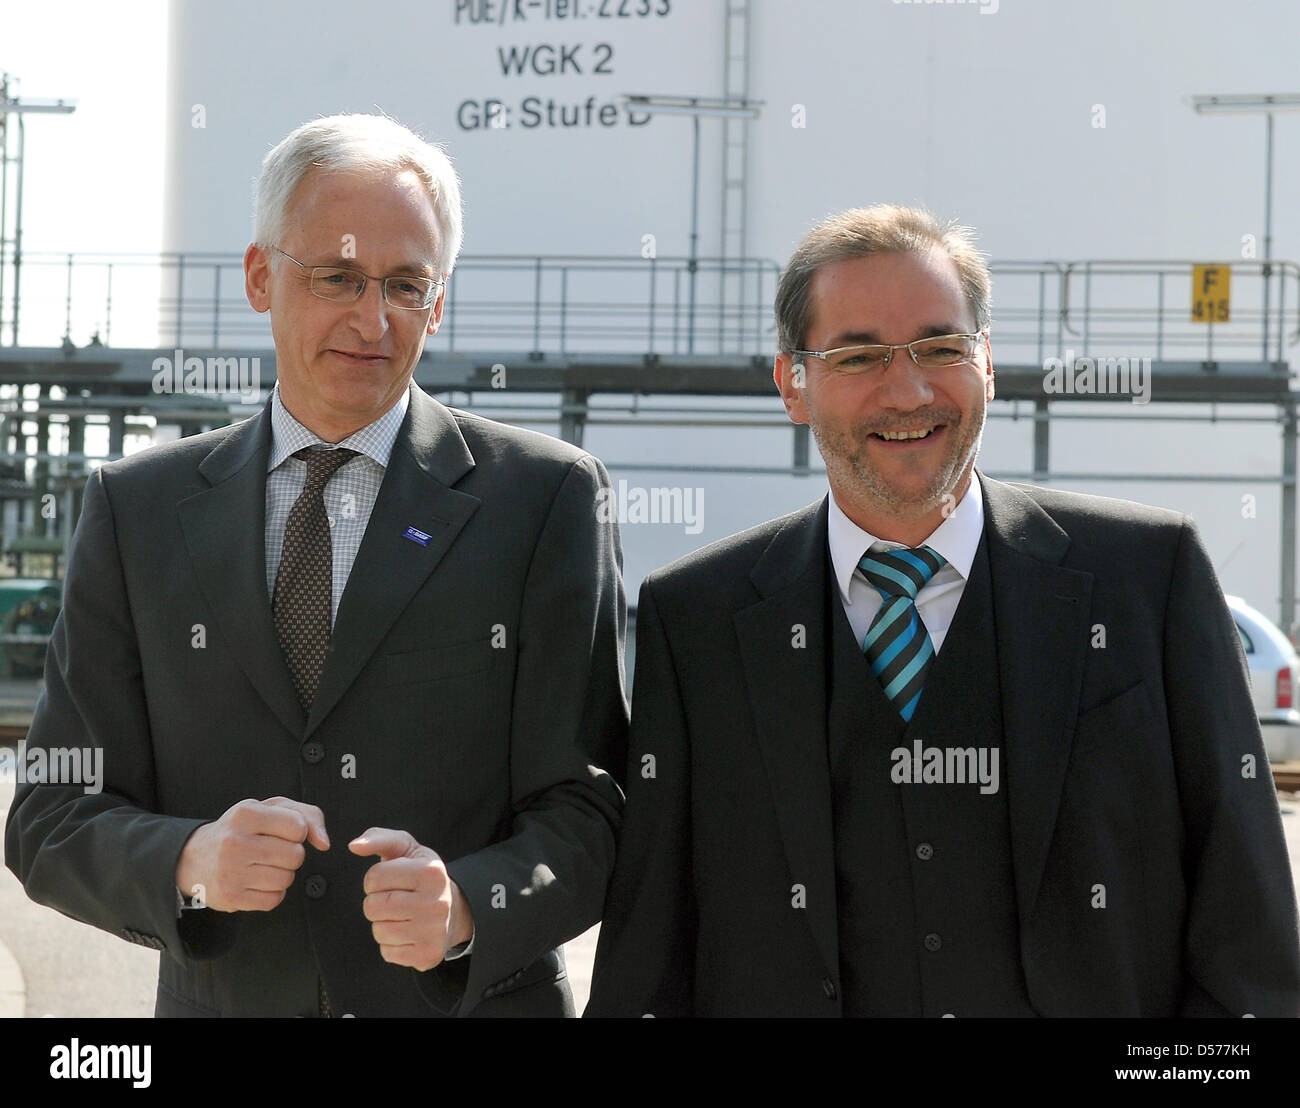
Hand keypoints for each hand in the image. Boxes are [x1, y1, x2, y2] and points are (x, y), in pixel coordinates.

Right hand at [174, 796, 328, 911]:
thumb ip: (307, 816)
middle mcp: (235, 842)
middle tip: (270, 851)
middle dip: (290, 855)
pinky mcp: (230, 897)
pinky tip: (255, 882)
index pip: (299, 827)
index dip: (297, 832)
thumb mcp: (270, 809)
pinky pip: (274, 900)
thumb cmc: (240, 829)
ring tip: (260, 866)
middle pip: (296, 856)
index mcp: (246, 813)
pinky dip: (271, 893)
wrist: (194, 857)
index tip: (281, 833)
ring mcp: (230, 871)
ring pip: (287, 879)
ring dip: (281, 875)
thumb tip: (324, 843)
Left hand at [349, 828, 473, 970]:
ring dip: (382, 923)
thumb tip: (354, 846)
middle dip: (375, 902)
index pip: (374, 877)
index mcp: (431, 872)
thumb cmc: (422, 875)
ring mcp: (433, 931)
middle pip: (373, 906)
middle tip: (392, 899)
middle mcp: (436, 902)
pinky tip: (406, 932)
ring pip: (379, 931)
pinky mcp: (427, 954)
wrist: (454, 910)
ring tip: (400, 915)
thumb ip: (379, 838)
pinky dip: (390, 944)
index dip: (374, 879)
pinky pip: (387, 952)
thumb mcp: (407, 849)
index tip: (389, 880)